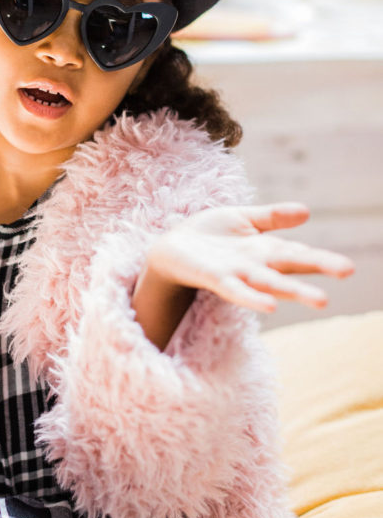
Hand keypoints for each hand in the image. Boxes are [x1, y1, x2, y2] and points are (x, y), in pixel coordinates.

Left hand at [147, 202, 354, 312]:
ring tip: (320, 300)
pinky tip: (269, 306)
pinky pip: (235, 290)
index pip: (298, 254)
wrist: (169, 248)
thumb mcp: (242, 219)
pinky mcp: (214, 278)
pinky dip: (252, 298)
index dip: (322, 260)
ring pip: (269, 283)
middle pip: (290, 268)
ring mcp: (236, 274)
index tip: (348, 268)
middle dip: (318, 271)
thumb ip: (272, 217)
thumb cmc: (208, 236)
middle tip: (347, 273)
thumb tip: (307, 212)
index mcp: (265, 250)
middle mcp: (255, 265)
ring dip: (293, 291)